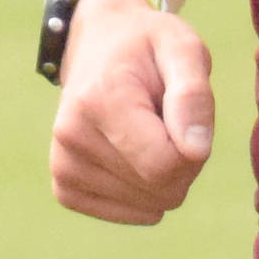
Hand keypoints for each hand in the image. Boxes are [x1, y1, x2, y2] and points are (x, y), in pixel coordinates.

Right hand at [50, 0, 213, 223]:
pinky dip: (143, 190)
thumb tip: (195, 150)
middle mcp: (72, 136)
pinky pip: (129, 212)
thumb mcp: (182, 49)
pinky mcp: (65, 187)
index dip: (194, 149)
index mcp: (100, 100)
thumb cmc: (147, 47)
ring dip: (163, 174)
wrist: (97, 46)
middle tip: (168, 120)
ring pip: (149, 205)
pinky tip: (131, 152)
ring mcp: (63, 165)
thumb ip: (193, 94)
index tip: (185, 116)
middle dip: (182, 161)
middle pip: (161, 189)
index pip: (166, 165)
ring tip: (147, 130)